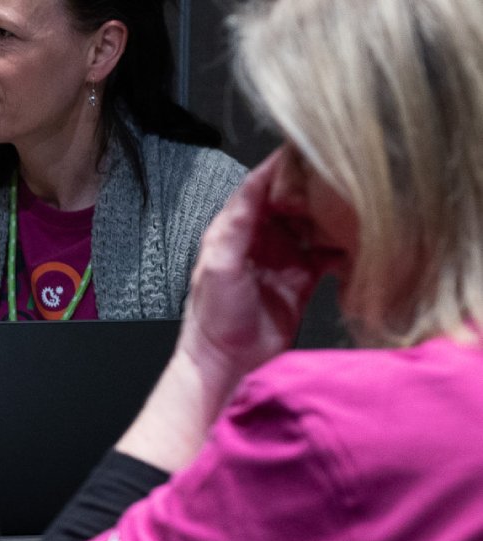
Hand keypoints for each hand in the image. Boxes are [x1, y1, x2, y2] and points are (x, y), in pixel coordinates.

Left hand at [178, 146, 346, 384]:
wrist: (227, 362)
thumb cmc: (213, 318)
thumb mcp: (219, 267)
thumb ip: (235, 229)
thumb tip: (252, 189)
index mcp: (233, 230)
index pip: (257, 187)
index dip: (279, 167)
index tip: (304, 147)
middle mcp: (259, 239)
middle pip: (290, 201)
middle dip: (313, 187)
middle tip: (340, 172)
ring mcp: (283, 257)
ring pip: (313, 223)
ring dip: (331, 214)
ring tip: (353, 201)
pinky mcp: (302, 278)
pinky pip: (328, 253)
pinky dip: (343, 245)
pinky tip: (357, 240)